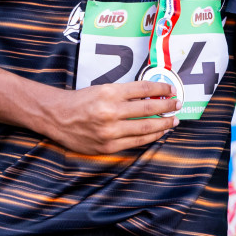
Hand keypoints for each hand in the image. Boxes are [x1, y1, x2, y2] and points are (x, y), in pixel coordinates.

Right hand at [35, 79, 179, 155]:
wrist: (58, 117)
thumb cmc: (82, 101)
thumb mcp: (103, 89)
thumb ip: (126, 93)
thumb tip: (153, 96)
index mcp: (110, 93)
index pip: (144, 89)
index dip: (162, 89)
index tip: (172, 90)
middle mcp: (110, 112)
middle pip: (148, 109)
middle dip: (168, 107)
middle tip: (178, 105)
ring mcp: (110, 131)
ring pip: (145, 128)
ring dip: (163, 124)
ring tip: (173, 121)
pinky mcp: (108, 146)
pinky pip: (136, 142)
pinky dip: (150, 137)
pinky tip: (158, 132)